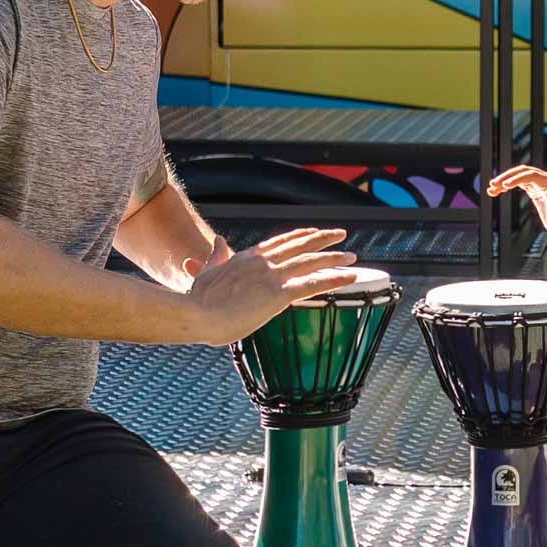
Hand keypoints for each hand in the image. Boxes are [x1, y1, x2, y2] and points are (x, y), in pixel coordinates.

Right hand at [184, 228, 361, 341]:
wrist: (194, 314)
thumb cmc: (197, 302)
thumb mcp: (206, 272)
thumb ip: (215, 256)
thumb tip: (218, 241)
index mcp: (246, 258)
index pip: (278, 242)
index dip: (298, 235)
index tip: (312, 231)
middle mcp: (262, 262)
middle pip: (299, 245)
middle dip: (323, 238)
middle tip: (341, 234)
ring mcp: (271, 276)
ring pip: (310, 261)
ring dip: (334, 258)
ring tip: (352, 256)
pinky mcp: (277, 294)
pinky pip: (313, 284)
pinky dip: (334, 278)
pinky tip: (350, 277)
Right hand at [486, 165, 546, 237]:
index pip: (532, 176)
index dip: (517, 179)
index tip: (505, 186)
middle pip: (524, 172)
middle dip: (507, 177)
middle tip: (493, 185)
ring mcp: (541, 185)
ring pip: (519, 177)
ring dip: (505, 181)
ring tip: (491, 188)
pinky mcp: (536, 191)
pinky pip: (520, 184)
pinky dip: (508, 186)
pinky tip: (498, 191)